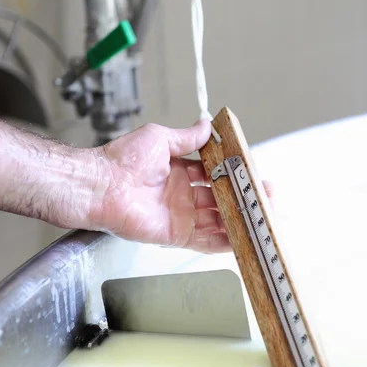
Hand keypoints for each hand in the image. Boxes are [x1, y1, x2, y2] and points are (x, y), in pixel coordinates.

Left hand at [88, 120, 271, 253]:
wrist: (102, 184)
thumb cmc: (122, 159)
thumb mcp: (160, 138)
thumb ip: (187, 137)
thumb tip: (205, 125)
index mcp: (179, 172)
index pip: (214, 175)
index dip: (233, 176)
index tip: (251, 174)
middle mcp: (182, 195)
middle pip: (220, 199)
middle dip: (243, 199)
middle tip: (264, 198)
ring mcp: (180, 216)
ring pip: (217, 220)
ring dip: (239, 220)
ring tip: (262, 218)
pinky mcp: (175, 234)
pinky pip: (205, 241)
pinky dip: (224, 241)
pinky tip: (242, 239)